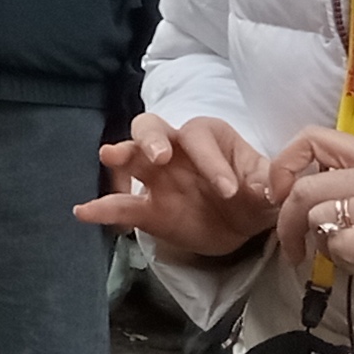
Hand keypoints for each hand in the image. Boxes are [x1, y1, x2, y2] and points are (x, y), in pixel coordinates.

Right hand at [74, 113, 281, 257]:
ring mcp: (156, 179)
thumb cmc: (255, 193)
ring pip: (130, 157)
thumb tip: (270, 190)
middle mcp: (175, 150)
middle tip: (159, 156)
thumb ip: (268, 185)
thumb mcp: (269, 187)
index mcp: (207, 137)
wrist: (243, 225)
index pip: (200, 139)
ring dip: (121, 156)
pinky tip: (83, 211)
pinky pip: (121, 205)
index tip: (230, 190)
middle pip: (151, 128)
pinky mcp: (147, 209)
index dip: (212, 162)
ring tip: (109, 157)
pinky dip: (102, 207)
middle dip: (151, 139)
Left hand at [266, 129, 353, 299]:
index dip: (284, 164)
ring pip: (321, 218)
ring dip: (321, 244)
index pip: (314, 137)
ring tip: (343, 255)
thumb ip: (350, 185)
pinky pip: (342, 245)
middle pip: (306, 188)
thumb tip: (298, 195)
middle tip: (292, 246)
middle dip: (287, 222)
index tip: (280, 193)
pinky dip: (340, 260)